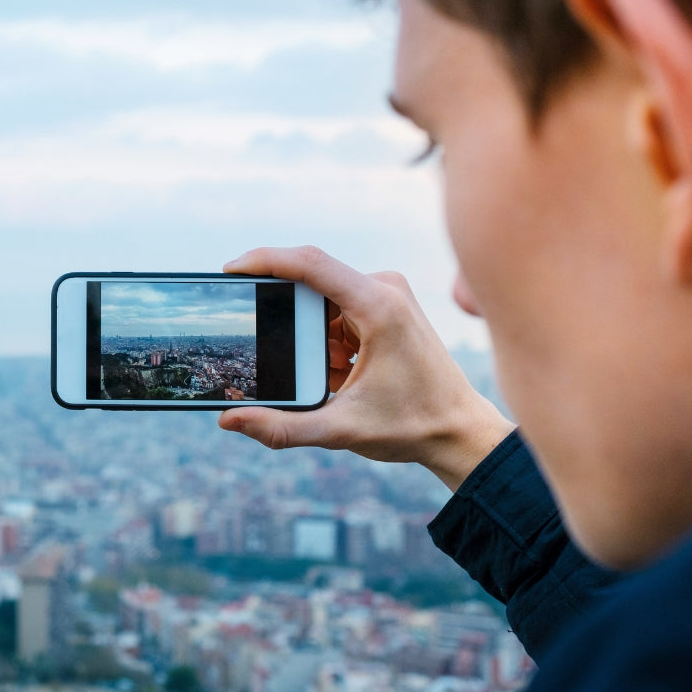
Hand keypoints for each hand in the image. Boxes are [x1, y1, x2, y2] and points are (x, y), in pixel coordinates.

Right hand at [220, 246, 514, 490]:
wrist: (461, 431)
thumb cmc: (412, 427)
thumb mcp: (341, 430)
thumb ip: (281, 427)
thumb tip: (229, 420)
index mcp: (378, 306)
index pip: (309, 263)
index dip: (264, 260)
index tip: (230, 270)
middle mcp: (385, 288)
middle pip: (312, 286)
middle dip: (293, 326)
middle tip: (303, 367)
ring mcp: (387, 293)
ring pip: (323, 301)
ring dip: (314, 339)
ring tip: (340, 380)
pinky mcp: (387, 304)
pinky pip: (339, 310)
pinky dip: (329, 341)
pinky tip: (347, 374)